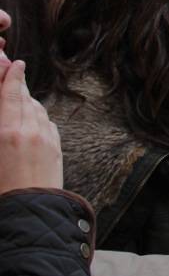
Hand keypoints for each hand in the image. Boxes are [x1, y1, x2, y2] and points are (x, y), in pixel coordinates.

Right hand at [0, 60, 62, 193]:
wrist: (30, 212)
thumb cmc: (0, 189)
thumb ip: (1, 128)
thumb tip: (6, 113)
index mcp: (6, 132)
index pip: (10, 96)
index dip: (12, 77)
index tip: (16, 63)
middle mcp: (29, 131)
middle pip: (25, 99)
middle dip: (20, 85)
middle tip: (16, 72)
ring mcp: (46, 139)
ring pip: (38, 110)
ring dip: (29, 101)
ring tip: (21, 96)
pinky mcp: (56, 148)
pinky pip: (47, 124)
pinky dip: (39, 117)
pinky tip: (32, 118)